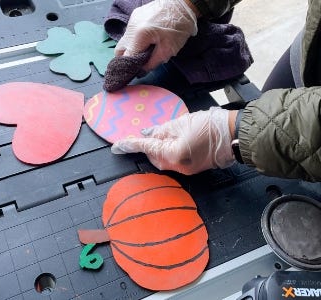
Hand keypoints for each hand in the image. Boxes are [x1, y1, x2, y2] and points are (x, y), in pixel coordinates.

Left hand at [111, 107, 234, 174]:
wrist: (234, 135)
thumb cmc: (210, 125)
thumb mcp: (181, 122)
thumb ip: (161, 130)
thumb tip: (148, 134)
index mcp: (173, 154)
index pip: (146, 147)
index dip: (130, 145)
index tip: (117, 146)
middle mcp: (177, 167)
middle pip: (153, 157)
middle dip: (149, 146)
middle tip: (150, 134)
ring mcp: (185, 171)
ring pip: (163, 160)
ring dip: (159, 150)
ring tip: (167, 136)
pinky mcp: (191, 170)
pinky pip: (173, 162)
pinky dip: (169, 153)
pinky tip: (175, 143)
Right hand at [115, 0, 197, 71]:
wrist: (184, 4)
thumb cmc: (179, 28)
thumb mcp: (168, 50)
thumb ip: (152, 63)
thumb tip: (141, 70)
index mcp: (139, 36)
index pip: (127, 57)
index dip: (129, 68)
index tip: (133, 73)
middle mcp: (131, 27)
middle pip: (119, 50)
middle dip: (125, 59)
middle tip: (135, 64)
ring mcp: (132, 20)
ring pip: (124, 41)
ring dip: (130, 49)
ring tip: (143, 52)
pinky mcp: (135, 15)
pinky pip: (130, 32)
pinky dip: (134, 39)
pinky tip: (146, 40)